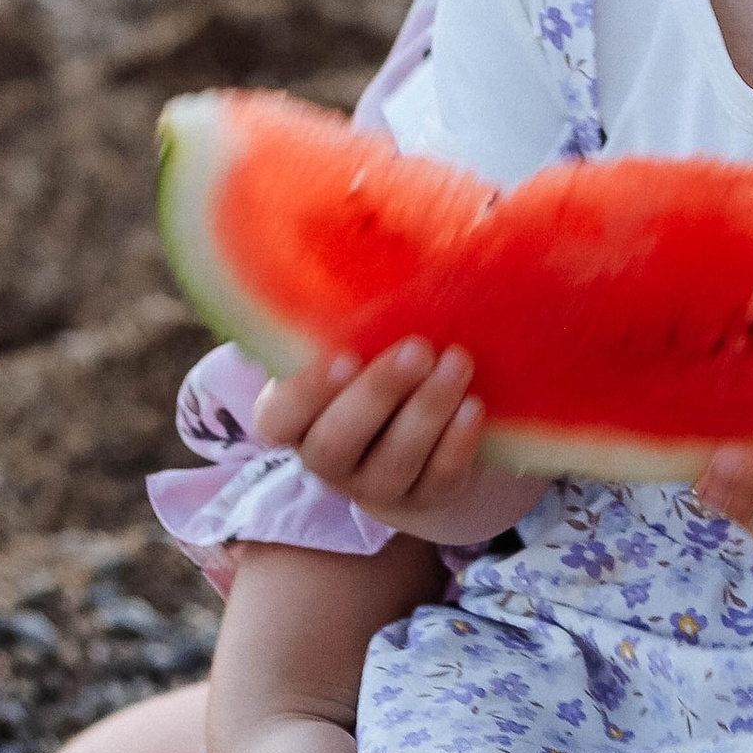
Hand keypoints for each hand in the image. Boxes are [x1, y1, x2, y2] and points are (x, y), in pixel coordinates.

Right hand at [256, 338, 542, 543]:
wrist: (418, 431)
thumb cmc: (372, 366)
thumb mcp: (352, 343)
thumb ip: (346, 319)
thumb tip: (364, 254)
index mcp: (294, 420)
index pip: (278, 418)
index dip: (305, 392)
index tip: (344, 355)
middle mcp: (326, 460)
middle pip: (337, 442)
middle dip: (379, 394)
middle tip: (417, 348)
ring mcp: (374, 487)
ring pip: (393, 461)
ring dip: (427, 410)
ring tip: (457, 362)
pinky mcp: (423, 498)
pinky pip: (437, 479)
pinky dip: (456, 444)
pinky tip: (474, 406)